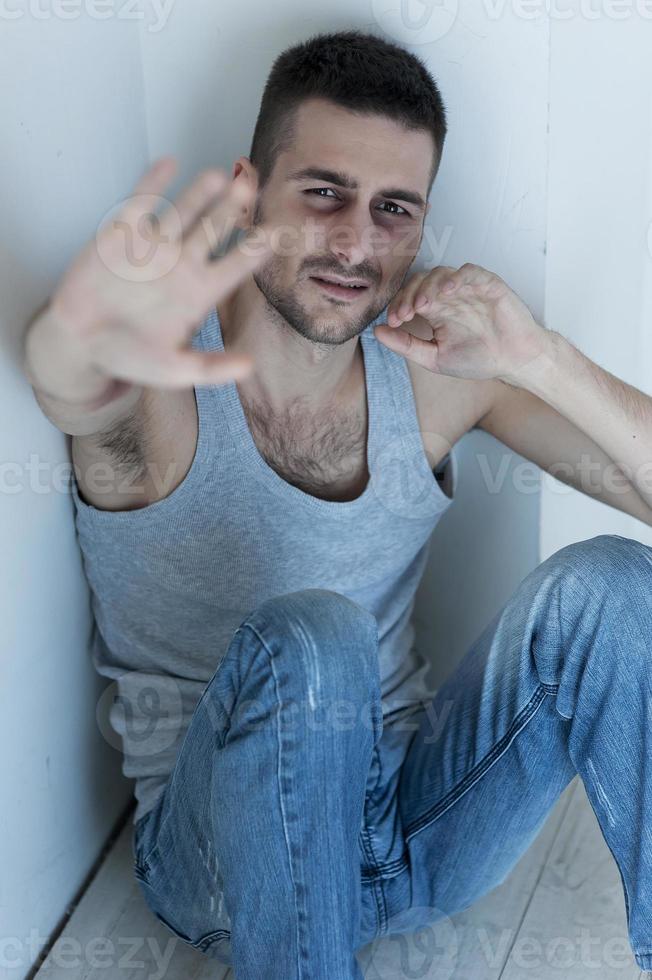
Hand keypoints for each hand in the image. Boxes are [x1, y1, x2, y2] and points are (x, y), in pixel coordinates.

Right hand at [28, 157, 272, 401]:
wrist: (80, 342)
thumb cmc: (128, 358)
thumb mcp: (172, 370)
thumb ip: (211, 369)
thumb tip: (250, 367)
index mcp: (200, 293)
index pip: (235, 266)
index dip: (255, 250)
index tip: (275, 235)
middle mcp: (182, 264)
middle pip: (215, 229)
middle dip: (232, 209)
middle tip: (249, 186)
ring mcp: (155, 246)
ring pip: (184, 211)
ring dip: (200, 192)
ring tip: (220, 175)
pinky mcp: (123, 234)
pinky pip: (141, 202)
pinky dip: (153, 183)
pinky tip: (169, 164)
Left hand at [373, 263, 548, 383]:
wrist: (514, 361)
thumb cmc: (479, 359)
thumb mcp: (435, 358)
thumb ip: (406, 346)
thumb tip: (376, 333)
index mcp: (436, 311)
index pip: (409, 298)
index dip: (398, 306)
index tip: (393, 322)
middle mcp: (449, 296)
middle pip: (421, 282)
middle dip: (409, 296)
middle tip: (404, 314)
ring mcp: (468, 288)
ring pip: (441, 274)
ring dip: (428, 287)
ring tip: (422, 305)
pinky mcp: (487, 284)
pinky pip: (469, 272)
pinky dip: (457, 278)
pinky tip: (448, 291)